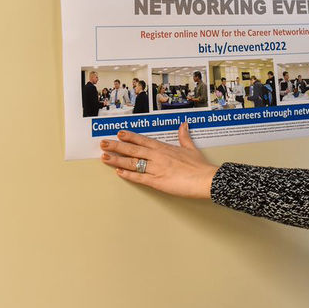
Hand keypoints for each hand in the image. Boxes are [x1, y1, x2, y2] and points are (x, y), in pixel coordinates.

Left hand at [100, 123, 218, 198]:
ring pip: (132, 163)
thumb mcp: (191, 148)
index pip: (143, 140)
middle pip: (133, 150)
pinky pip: (139, 178)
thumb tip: (183, 125)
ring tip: (105, 157)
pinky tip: (119, 172)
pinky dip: (128, 175)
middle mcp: (157, 157)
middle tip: (103, 143)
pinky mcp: (157, 182)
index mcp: (164, 148)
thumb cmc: (199, 166)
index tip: (118, 134)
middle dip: (116, 147)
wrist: (205, 179)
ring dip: (117, 160)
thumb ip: (184, 136)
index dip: (130, 137)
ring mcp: (156, 169)